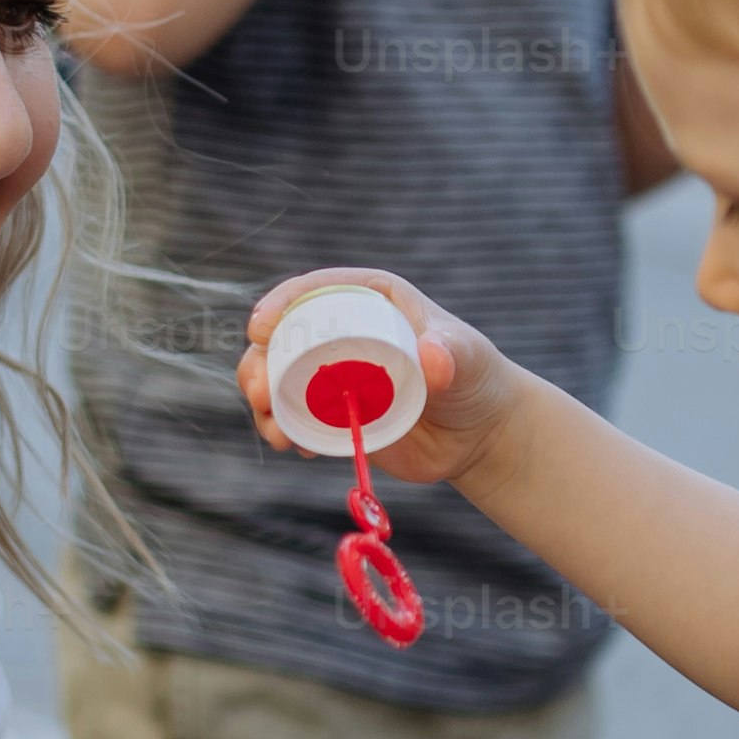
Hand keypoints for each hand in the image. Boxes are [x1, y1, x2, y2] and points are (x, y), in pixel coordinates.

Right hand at [239, 267, 522, 494]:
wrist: (479, 433)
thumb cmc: (475, 376)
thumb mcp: (468, 358)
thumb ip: (453, 354)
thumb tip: (432, 356)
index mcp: (369, 301)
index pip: (315, 291)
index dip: (281, 303)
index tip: (261, 328)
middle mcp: (342, 335)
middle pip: (282, 339)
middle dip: (259, 362)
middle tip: (260, 391)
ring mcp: (333, 378)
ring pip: (279, 381)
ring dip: (264, 402)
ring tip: (274, 430)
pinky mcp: (332, 417)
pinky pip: (295, 421)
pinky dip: (285, 432)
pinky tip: (294, 446)